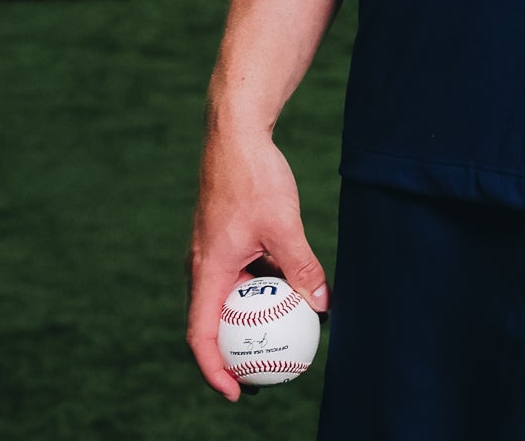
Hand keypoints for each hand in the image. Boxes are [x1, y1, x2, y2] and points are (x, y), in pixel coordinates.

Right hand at [185, 127, 328, 400]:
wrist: (237, 132)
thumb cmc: (253, 176)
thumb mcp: (283, 225)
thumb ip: (302, 266)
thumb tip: (323, 304)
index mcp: (207, 270)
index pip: (201, 335)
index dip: (214, 370)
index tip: (236, 391)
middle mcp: (203, 265)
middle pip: (212, 322)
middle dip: (234, 353)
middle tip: (263, 374)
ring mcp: (213, 250)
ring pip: (228, 297)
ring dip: (249, 319)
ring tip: (280, 338)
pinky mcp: (225, 236)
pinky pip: (238, 274)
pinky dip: (257, 289)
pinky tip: (287, 290)